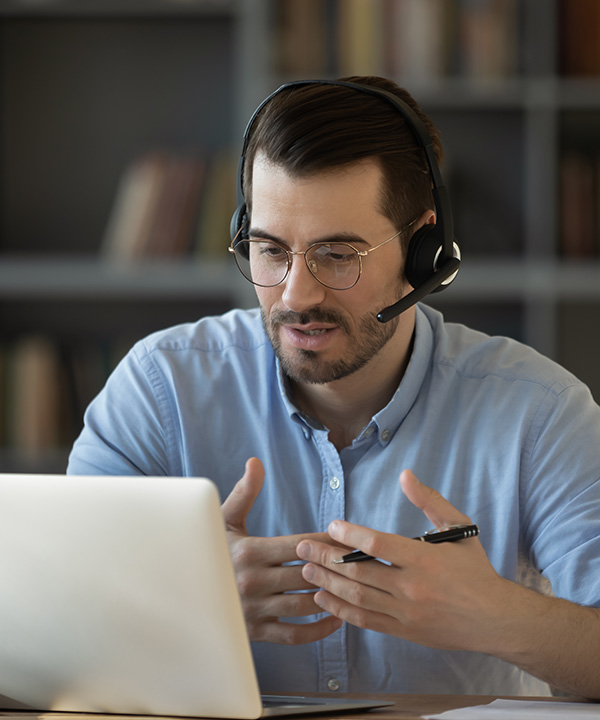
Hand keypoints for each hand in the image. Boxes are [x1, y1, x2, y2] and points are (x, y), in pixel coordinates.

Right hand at [221, 457, 342, 644]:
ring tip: (351, 586)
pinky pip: (295, 635)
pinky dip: (319, 630)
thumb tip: (256, 463)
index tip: (347, 538)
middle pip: (307, 574)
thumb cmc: (209, 551)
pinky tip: (335, 617)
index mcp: (249, 552)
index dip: (327, 542)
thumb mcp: (223, 520)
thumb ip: (244, 493)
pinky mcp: (255, 633)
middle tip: (360, 563)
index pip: (300, 546)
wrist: (182, 593)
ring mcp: (254, 610)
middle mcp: (253, 582)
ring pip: (306, 604)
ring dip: (331, 596)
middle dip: (336, 568)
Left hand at [296, 469, 510, 652]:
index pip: (377, 545)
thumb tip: (405, 475)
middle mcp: (412, 587)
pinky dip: (341, 610)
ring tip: (305, 569)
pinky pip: (365, 620)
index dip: (349, 535)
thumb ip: (430, 500)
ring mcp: (406, 612)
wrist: (495, 619)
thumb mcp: (459, 527)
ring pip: (357, 597)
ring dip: (327, 582)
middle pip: (358, 571)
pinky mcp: (403, 631)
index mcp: (424, 559)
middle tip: (302, 547)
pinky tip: (324, 598)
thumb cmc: (475, 569)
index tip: (331, 526)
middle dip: (325, 557)